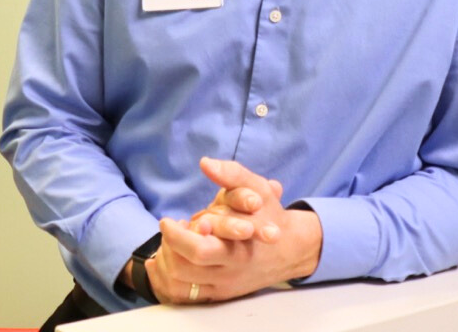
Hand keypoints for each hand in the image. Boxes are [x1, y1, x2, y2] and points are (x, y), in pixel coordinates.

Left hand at [145, 158, 321, 303]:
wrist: (290, 249)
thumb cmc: (268, 214)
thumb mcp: (256, 188)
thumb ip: (232, 174)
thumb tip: (205, 162)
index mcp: (238, 248)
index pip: (198, 250)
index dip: (176, 236)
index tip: (167, 220)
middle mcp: (230, 271)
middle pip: (184, 269)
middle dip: (168, 248)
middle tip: (168, 230)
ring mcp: (225, 286)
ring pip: (181, 283)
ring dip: (167, 260)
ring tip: (172, 241)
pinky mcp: (221, 295)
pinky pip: (186, 295)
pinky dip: (173, 276)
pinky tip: (175, 255)